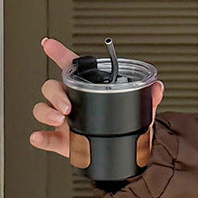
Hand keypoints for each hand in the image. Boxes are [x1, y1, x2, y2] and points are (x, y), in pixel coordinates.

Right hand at [30, 36, 163, 165]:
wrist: (126, 154)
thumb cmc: (128, 127)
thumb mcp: (139, 110)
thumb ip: (148, 97)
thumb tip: (158, 87)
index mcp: (87, 89)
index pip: (71, 67)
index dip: (59, 53)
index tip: (49, 43)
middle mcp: (71, 102)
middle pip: (51, 87)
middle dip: (55, 94)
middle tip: (67, 106)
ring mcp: (63, 120)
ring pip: (42, 109)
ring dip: (46, 112)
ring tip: (59, 120)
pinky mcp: (61, 140)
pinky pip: (45, 137)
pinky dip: (40, 137)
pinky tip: (40, 137)